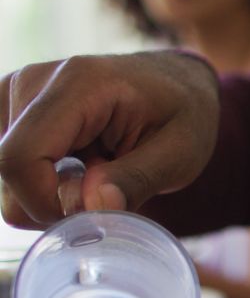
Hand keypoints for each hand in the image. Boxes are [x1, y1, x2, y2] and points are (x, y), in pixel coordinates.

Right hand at [0, 50, 219, 228]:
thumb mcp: (181, 153)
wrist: (178, 85)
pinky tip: (77, 168)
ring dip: (46, 192)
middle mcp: (35, 80)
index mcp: (79, 84)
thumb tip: (91, 207)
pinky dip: (38, 180)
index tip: (89, 216)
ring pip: (4, 173)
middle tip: (103, 197)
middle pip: (7, 169)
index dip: (44, 203)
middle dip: (49, 203)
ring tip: (95, 174)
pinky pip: (8, 164)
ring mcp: (17, 91)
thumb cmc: (183, 115)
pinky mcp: (12, 107)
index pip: (21, 158)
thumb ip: (136, 179)